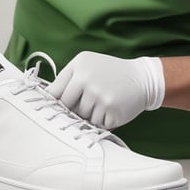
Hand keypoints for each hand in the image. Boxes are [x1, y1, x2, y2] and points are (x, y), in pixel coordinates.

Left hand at [46, 51, 164, 129]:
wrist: (142, 78)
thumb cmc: (109, 73)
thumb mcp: (87, 65)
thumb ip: (68, 79)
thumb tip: (48, 100)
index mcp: (79, 66)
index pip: (55, 93)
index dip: (54, 103)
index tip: (52, 110)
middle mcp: (87, 79)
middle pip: (66, 107)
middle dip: (73, 109)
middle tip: (88, 102)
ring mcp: (99, 96)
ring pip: (82, 117)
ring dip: (90, 115)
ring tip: (103, 102)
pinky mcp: (111, 111)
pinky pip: (97, 124)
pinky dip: (102, 120)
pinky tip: (111, 108)